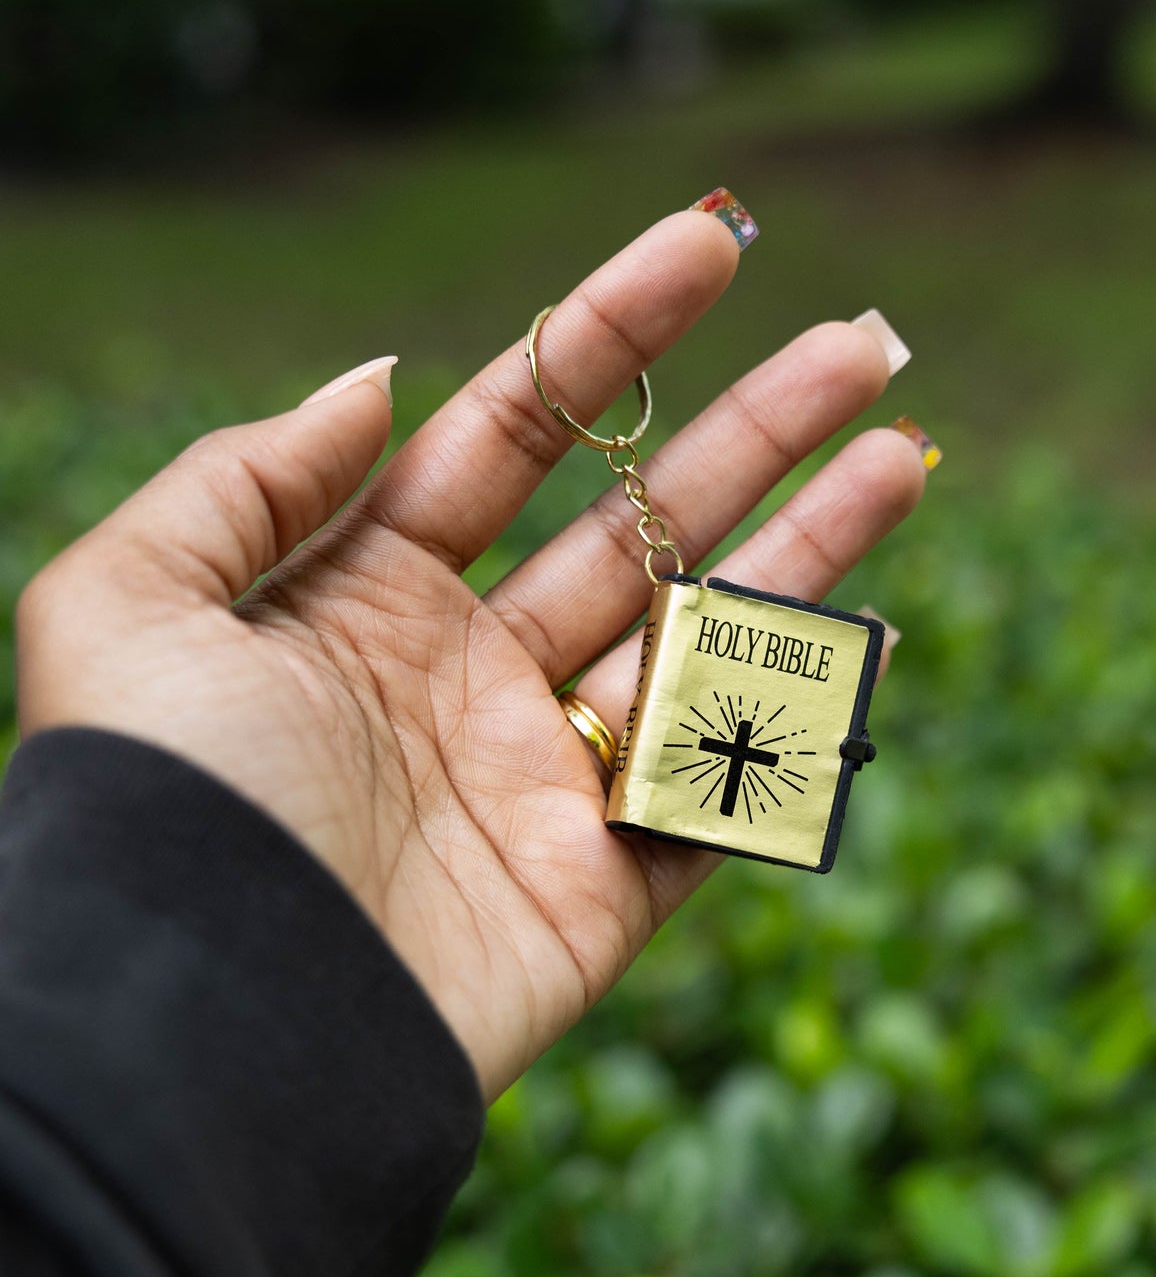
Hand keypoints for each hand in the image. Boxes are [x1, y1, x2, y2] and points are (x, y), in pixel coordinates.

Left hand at [17, 209, 924, 1100]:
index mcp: (359, 598)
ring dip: (810, 546)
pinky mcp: (602, 895)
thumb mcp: (129, 603)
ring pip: (703, 639)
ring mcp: (544, 784)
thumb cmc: (156, 811)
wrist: (206, 1032)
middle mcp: (463, 677)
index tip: (714, 245)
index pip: (513, 435)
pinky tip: (869, 630)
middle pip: (639, 522)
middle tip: (865, 342)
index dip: (611, 334)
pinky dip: (795, 722)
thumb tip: (383, 378)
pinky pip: (722, 793)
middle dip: (753, 430)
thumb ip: (247, 476)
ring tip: (905, 449)